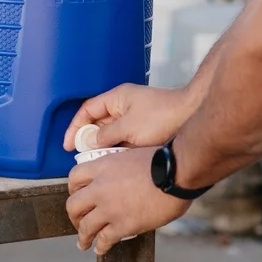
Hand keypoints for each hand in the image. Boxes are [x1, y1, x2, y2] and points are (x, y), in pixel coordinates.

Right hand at [61, 84, 196, 151]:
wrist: (192, 116)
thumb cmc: (163, 116)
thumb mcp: (128, 128)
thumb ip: (106, 135)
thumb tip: (91, 143)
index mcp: (117, 98)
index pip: (87, 110)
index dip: (75, 127)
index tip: (69, 144)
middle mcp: (124, 106)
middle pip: (97, 123)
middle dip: (88, 140)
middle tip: (82, 157)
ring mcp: (135, 118)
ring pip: (110, 134)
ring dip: (104, 147)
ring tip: (98, 162)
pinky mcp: (144, 130)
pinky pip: (123, 140)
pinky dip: (118, 150)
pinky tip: (116, 162)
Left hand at [65, 146, 190, 253]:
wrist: (177, 172)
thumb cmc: (163, 159)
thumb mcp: (133, 153)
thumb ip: (121, 166)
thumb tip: (123, 174)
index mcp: (104, 166)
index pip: (75, 177)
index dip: (74, 189)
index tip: (78, 196)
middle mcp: (101, 187)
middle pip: (74, 205)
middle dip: (74, 216)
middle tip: (78, 221)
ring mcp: (110, 208)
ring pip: (85, 226)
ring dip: (83, 236)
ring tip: (83, 242)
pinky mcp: (123, 224)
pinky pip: (104, 239)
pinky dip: (100, 246)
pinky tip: (100, 249)